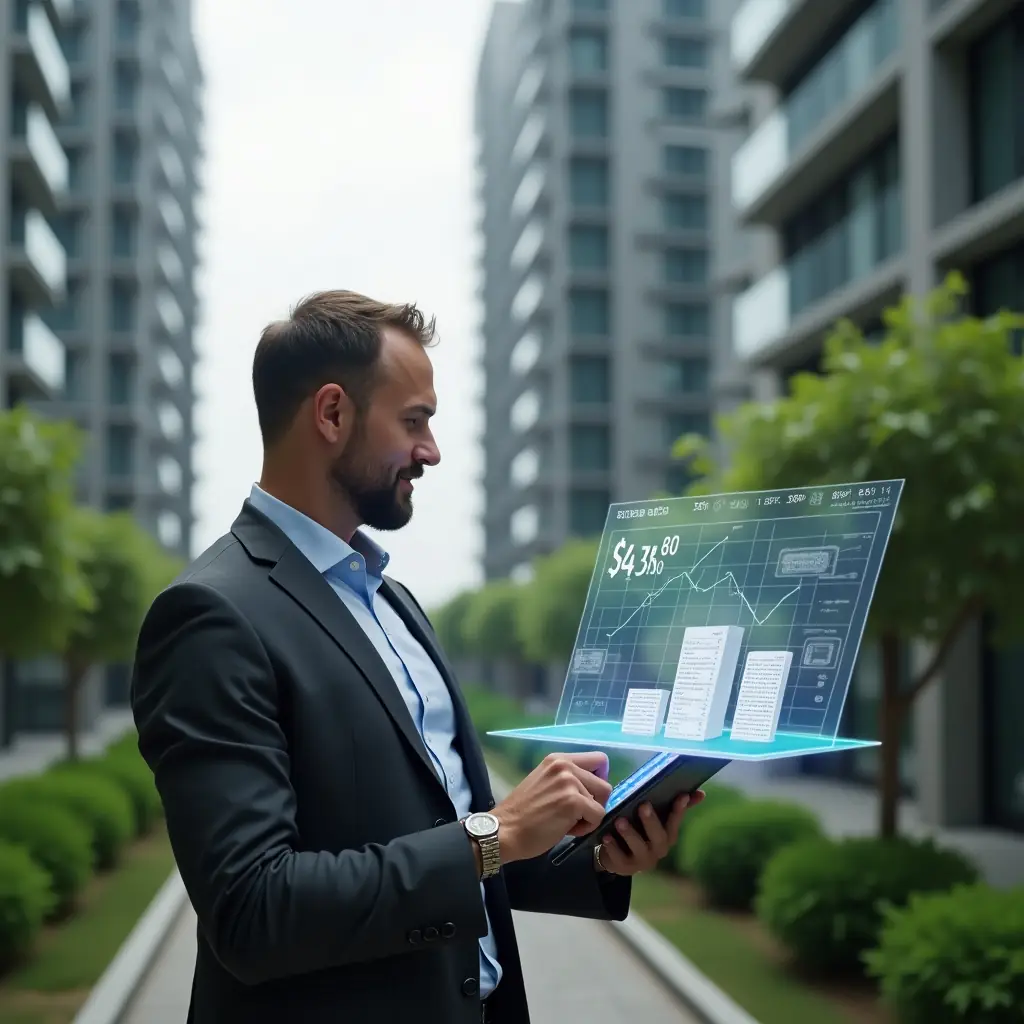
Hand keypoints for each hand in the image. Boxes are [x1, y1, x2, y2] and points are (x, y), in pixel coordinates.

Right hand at [493, 751, 611, 863]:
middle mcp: (565, 765)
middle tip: (574, 814)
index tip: (586, 795)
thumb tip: (593, 789)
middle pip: (604, 783)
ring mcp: (569, 782)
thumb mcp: (544, 783)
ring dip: (589, 816)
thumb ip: (567, 779)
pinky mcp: (573, 801)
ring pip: (602, 801)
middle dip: (595, 802)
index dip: (598, 779)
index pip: (598, 760)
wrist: (505, 830)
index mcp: (558, 759)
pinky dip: (587, 827)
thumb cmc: (523, 813)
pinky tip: (567, 829)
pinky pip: (598, 816)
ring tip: (567, 822)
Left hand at [595, 790, 704, 876]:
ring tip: (620, 821)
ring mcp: (642, 860)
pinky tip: (606, 837)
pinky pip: (619, 859)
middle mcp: (658, 849)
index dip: (679, 810)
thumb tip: (701, 793)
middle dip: (651, 821)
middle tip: (643, 806)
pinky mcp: (625, 867)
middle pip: (658, 837)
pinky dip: (613, 848)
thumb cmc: (639, 830)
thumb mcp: (655, 817)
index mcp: (667, 835)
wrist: (618, 855)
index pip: (675, 822)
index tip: (681, 796)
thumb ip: (673, 806)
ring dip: (630, 834)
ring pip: (639, 848)